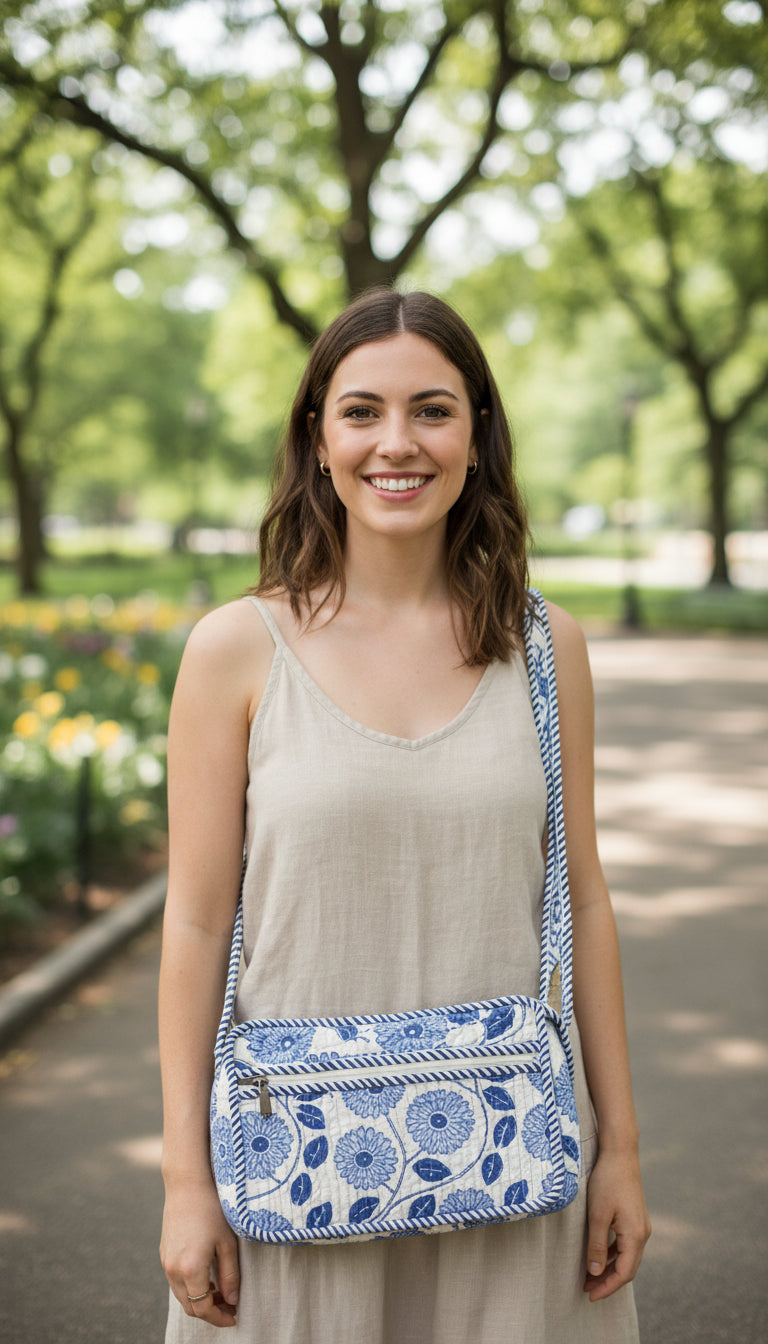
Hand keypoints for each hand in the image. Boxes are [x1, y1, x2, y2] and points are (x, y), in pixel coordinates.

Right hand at [160, 1177, 240, 1327]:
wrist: (187, 1185)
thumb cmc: (211, 1210)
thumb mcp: (227, 1242)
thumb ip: (230, 1275)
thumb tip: (233, 1300)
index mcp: (190, 1269)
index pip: (203, 1308)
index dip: (219, 1317)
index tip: (234, 1317)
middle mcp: (173, 1270)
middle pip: (190, 1306)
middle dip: (210, 1311)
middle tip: (229, 1306)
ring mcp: (165, 1262)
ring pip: (181, 1295)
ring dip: (199, 1300)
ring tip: (220, 1291)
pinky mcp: (163, 1254)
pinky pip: (175, 1281)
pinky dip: (190, 1287)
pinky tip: (206, 1277)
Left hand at [583, 1148, 650, 1301]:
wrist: (620, 1153)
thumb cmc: (607, 1182)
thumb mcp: (597, 1215)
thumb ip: (596, 1245)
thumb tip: (595, 1273)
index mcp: (635, 1236)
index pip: (624, 1273)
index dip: (607, 1287)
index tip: (590, 1295)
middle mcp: (642, 1233)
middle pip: (627, 1268)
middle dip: (607, 1281)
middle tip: (586, 1289)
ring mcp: (640, 1225)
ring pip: (626, 1257)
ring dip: (609, 1268)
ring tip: (589, 1276)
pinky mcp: (634, 1217)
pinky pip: (625, 1244)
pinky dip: (612, 1254)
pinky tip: (598, 1256)